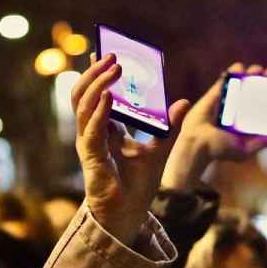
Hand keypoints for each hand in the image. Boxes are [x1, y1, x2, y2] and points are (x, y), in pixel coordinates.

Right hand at [72, 53, 190, 246]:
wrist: (130, 215)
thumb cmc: (137, 186)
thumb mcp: (159, 149)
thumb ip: (168, 126)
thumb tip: (183, 102)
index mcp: (104, 129)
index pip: (96, 94)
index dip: (98, 74)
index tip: (104, 51)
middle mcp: (92, 133)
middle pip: (83, 94)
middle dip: (96, 72)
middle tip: (112, 54)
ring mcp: (89, 144)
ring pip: (83, 105)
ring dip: (97, 83)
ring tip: (113, 67)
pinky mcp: (92, 158)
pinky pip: (92, 130)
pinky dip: (100, 110)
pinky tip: (110, 96)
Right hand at [162, 63, 266, 189]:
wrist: (198, 145)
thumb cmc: (220, 150)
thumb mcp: (245, 149)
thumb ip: (263, 142)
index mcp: (246, 119)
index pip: (263, 102)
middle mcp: (238, 108)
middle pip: (255, 88)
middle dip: (266, 78)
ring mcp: (227, 99)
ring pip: (242, 81)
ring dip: (251, 73)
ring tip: (257, 70)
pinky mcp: (215, 93)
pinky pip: (225, 79)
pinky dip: (233, 71)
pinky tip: (240, 67)